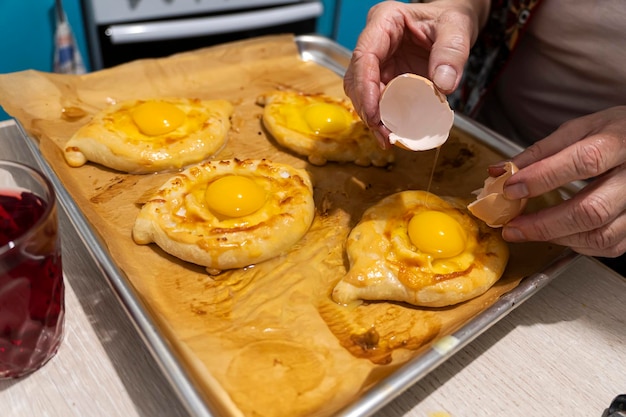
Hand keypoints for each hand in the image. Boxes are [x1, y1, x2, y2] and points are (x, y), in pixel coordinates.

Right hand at [343, 0, 487, 147]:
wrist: (454, 26)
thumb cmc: (451, 18)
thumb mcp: (457, 27)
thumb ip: (452, 51)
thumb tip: (443, 84)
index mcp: (385, 21)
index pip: (364, 56)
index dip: (365, 88)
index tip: (375, 114)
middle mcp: (375, 43)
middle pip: (357, 79)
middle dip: (367, 109)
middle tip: (384, 133)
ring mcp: (379, 62)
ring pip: (363, 93)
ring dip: (373, 118)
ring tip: (388, 137)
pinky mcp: (386, 78)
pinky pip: (378, 101)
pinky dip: (384, 118)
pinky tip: (392, 132)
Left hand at [493, 106, 625, 257]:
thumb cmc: (617, 133)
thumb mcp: (581, 129)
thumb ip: (540, 151)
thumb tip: (500, 171)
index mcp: (620, 143)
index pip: (583, 162)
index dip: (543, 177)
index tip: (510, 188)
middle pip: (591, 209)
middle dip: (544, 223)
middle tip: (511, 226)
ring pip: (600, 234)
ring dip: (556, 238)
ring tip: (526, 231)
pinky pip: (609, 245)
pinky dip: (577, 244)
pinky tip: (556, 234)